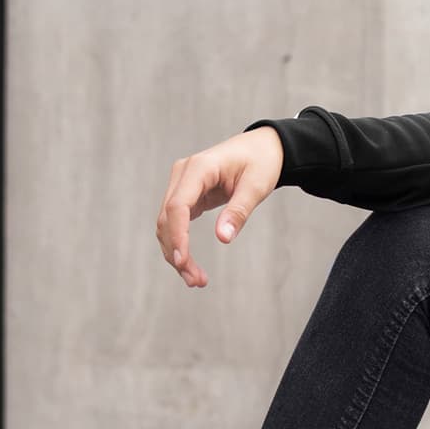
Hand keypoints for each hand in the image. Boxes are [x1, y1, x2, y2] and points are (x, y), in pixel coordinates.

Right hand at [155, 128, 284, 288]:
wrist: (263, 147)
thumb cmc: (261, 162)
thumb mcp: (256, 186)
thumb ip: (239, 211)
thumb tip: (223, 238)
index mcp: (199, 167)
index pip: (177, 206)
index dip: (177, 236)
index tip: (183, 262)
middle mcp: (183, 174)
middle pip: (167, 218)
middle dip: (177, 253)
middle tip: (196, 281)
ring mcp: (181, 184)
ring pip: (166, 224)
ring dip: (175, 253)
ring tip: (195, 279)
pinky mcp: (186, 194)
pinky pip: (175, 222)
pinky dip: (179, 244)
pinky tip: (190, 264)